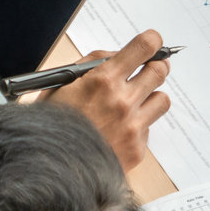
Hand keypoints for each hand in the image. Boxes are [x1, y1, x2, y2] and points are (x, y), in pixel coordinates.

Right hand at [44, 29, 172, 169]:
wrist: (47, 169)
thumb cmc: (50, 125)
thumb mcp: (61, 83)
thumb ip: (94, 64)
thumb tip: (119, 56)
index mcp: (103, 81)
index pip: (144, 47)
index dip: (151, 42)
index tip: (152, 43)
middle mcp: (123, 102)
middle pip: (160, 71)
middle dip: (155, 66)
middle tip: (147, 70)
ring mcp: (132, 127)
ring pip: (162, 100)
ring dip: (150, 97)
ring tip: (132, 103)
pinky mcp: (136, 150)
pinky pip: (149, 129)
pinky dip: (137, 126)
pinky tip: (117, 131)